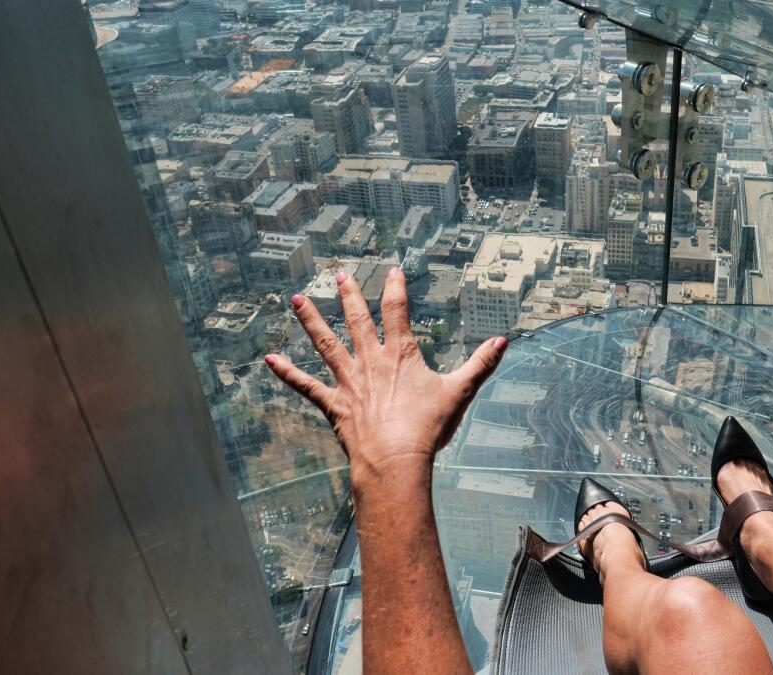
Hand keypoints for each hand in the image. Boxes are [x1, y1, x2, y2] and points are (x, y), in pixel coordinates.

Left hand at [265, 266, 506, 483]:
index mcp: (400, 354)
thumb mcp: (460, 392)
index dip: (395, 288)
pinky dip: (286, 372)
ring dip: (310, 320)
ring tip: (296, 300)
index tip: (392, 270)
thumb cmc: (428, 428)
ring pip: (325, 343)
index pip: (397, 311)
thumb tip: (504, 342)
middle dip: (349, 295)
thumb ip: (481, 364)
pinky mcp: (333, 404)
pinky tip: (268, 359)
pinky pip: (305, 385)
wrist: (395, 460)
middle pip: (356, 319)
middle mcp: (370, 361)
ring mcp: (348, 381)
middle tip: (339, 275)